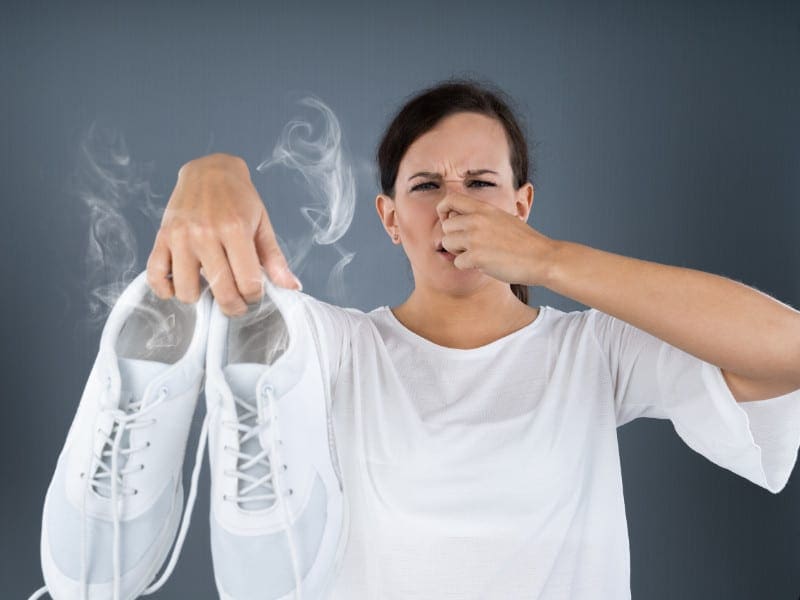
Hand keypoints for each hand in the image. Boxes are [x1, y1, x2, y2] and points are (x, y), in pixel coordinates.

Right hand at [146, 153, 301, 316]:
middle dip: (233, 306)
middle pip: (221, 292)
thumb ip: (275, 258)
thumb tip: (292, 287)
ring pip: (187, 291)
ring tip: (209, 287)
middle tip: (237, 302)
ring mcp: (181, 237)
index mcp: (235, 230)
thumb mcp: (262, 223)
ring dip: (200, 298)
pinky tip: (180, 284)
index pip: (248, 284)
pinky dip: (166, 289)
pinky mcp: (162, 238)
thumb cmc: (238, 197)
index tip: (254, 295)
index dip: (254, 297)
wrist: (209, 171)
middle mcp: (206, 234)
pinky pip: (156, 276)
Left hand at [435, 192, 557, 286]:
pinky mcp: (476, 256)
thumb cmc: (524, 242)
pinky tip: (485, 264)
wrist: (543, 258)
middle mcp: (477, 219)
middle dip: (453, 238)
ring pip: (447, 243)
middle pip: (445, 226)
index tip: (452, 222)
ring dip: (459, 252)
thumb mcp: (503, 219)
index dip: (444, 211)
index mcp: (484, 208)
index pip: (449, 199)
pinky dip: (468, 266)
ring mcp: (476, 237)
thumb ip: (483, 217)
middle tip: (469, 246)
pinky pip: (457, 262)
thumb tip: (462, 219)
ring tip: (478, 254)